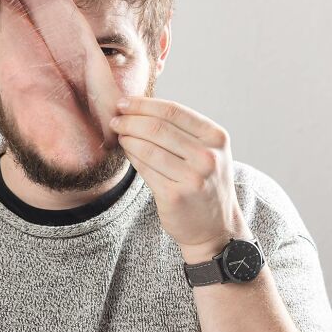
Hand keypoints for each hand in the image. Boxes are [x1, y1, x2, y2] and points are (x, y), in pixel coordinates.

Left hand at [110, 96, 248, 259]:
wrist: (215, 228)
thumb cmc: (205, 184)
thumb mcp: (207, 152)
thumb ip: (183, 131)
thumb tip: (139, 108)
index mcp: (216, 137)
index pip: (173, 111)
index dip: (143, 104)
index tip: (124, 103)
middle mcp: (208, 157)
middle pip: (158, 128)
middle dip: (130, 120)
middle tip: (115, 120)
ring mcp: (193, 178)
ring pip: (148, 148)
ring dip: (127, 138)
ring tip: (119, 135)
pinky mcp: (175, 197)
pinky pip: (145, 170)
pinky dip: (132, 157)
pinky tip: (127, 152)